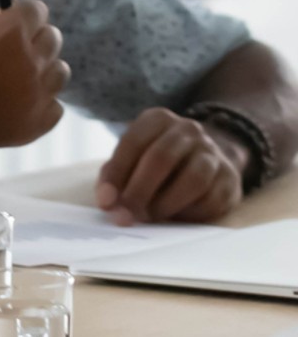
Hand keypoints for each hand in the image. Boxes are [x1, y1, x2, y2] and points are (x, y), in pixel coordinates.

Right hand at [0, 0, 70, 154]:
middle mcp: (29, 64)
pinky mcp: (32, 126)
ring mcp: (33, 99)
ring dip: (37, 69)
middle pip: (51, 38)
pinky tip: (8, 98)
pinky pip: (54, 106)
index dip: (11, 16)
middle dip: (25, 39)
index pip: (36, 10)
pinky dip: (37, 101)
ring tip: (3, 73)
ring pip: (58, 71)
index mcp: (11, 30)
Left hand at [96, 108, 247, 223]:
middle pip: (162, 158)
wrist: (205, 159)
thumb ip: (115, 176)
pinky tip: (176, 217)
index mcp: (158, 119)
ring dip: (166, 204)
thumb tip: (109, 202)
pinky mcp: (230, 179)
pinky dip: (189, 214)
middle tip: (125, 216)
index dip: (117, 174)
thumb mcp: (132, 159)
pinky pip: (211, 200)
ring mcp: (213, 152)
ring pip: (193, 179)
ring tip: (150, 217)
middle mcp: (188, 130)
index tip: (106, 202)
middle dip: (139, 191)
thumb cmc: (156, 163)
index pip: (133, 142)